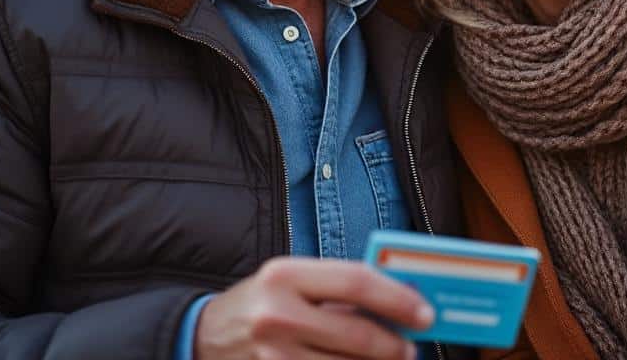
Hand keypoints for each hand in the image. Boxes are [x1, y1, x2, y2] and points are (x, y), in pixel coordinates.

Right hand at [193, 257, 432, 359]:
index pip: (356, 282)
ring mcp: (272, 356)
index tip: (425, 313)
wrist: (201, 337)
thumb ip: (336, 290)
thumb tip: (398, 302)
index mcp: (285, 275)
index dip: (398, 299)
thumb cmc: (258, 304)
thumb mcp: (290, 282)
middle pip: (357, 334)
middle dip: (395, 345)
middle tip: (411, 347)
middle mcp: (276, 314)